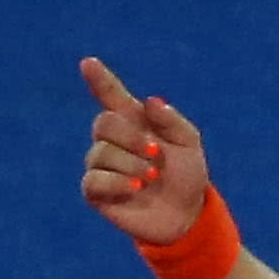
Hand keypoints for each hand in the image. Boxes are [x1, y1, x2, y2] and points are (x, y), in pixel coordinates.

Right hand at [77, 58, 209, 244]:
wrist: (187, 215)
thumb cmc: (186, 176)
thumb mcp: (189, 146)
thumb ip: (172, 121)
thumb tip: (151, 101)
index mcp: (133, 122)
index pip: (110, 95)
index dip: (99, 79)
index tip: (89, 63)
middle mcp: (112, 140)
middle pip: (105, 123)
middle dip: (131, 138)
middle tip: (156, 154)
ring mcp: (101, 164)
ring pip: (101, 152)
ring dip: (131, 164)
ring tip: (151, 178)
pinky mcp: (96, 190)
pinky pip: (94, 179)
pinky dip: (117, 182)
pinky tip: (135, 188)